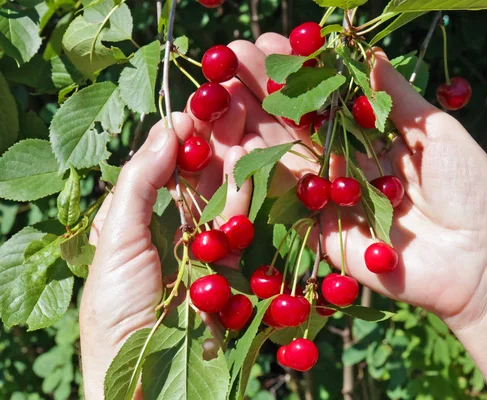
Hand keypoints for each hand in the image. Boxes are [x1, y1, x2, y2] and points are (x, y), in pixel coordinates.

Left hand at [80, 109, 251, 397]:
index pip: (161, 170)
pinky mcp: (233, 270)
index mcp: (138, 222)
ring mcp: (206, 250)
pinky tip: (250, 177)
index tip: (197, 111)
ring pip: (223, 199)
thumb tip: (166, 129)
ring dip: (233, 168)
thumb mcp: (116, 241)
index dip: (177, 140)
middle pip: (196, 180)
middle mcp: (174, 231)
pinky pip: (241, 230)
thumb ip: (140, 185)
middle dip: (212, 146)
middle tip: (231, 113)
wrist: (149, 380)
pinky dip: (246, 204)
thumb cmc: (117, 309)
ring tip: (244, 137)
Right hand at [226, 33, 486, 328]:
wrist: (480, 263)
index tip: (277, 43)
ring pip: (288, 156)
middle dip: (268, 90)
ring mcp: (333, 198)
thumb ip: (399, 99)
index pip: (331, 100)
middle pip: (301, 125)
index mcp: (376, 139)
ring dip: (255, 121)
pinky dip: (263, 170)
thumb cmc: (473, 192)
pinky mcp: (323, 232)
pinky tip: (237, 137)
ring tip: (224, 86)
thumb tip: (369, 54)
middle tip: (235, 56)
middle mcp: (349, 165)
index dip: (305, 73)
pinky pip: (290, 199)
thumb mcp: (439, 134)